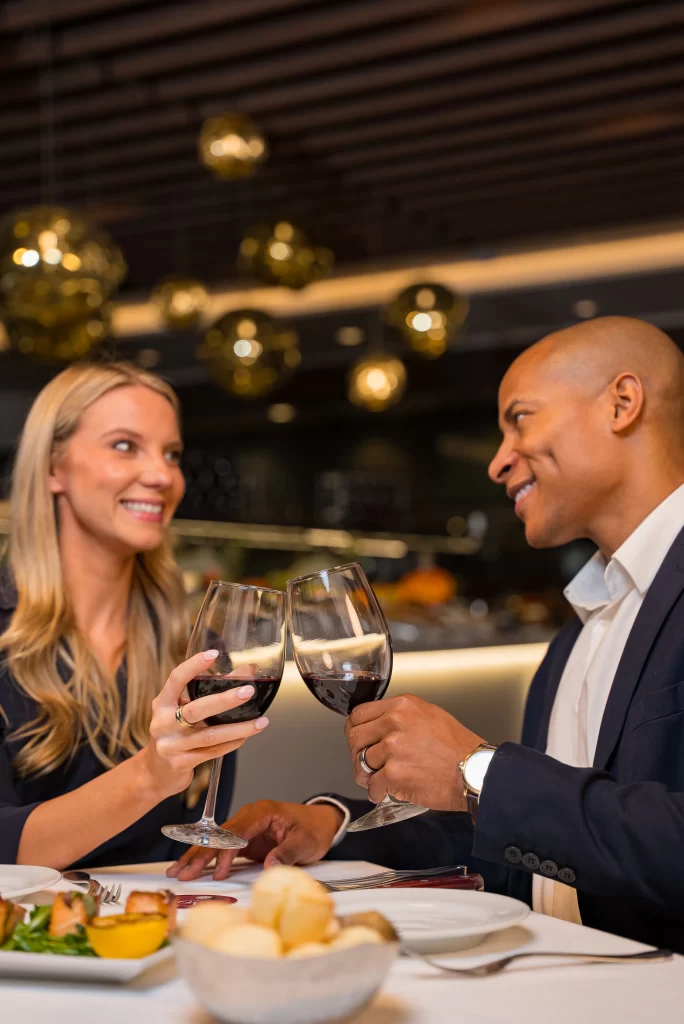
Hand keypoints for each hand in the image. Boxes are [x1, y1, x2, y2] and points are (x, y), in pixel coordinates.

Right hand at [134, 650, 268, 800]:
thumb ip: (208, 692)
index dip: (193, 666)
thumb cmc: (174, 734)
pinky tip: (245, 736)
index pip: (175, 680)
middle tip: (248, 691)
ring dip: (238, 728)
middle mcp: (163, 724)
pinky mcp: (180, 764)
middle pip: (196, 710)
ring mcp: (171, 746)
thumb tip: (248, 672)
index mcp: (161, 704)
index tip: (212, 654)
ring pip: (210, 735)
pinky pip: (212, 751)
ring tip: (261, 722)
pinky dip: (232, 743)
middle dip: (224, 700)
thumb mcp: (182, 710)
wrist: (154, 773)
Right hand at [166, 800, 343, 880]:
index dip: (225, 852)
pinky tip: (194, 868)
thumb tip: (269, 866)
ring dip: (198, 856)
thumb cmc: (314, 829)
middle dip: (199, 853)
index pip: (237, 832)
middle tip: (181, 871)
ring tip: (178, 871)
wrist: (321, 823)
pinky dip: (208, 858)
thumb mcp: (305, 842)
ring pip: (217, 841)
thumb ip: (287, 853)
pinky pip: (223, 848)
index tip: (216, 870)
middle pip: (220, 835)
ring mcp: (246, 827)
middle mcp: (250, 816)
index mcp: (263, 812)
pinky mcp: (246, 839)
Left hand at [345, 694, 484, 811]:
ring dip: (367, 776)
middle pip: (354, 736)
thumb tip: (378, 725)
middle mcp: (395, 722)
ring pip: (361, 762)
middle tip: (364, 764)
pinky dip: (376, 793)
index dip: (355, 729)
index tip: (358, 739)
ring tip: (378, 781)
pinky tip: (386, 793)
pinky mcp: (394, 773)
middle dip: (356, 753)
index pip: (359, 713)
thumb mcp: (429, 715)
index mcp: (402, 706)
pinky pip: (372, 785)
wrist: (473, 771)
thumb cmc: (457, 747)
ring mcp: (392, 748)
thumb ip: (400, 716)